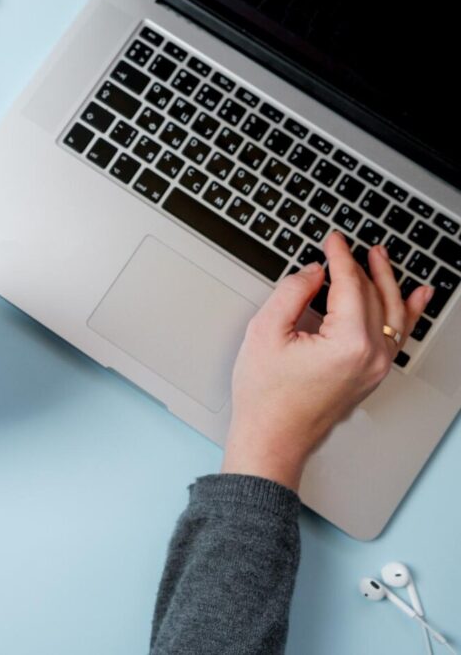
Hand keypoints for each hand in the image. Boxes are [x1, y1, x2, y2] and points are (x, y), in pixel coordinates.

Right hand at [222, 232, 433, 489]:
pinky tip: (414, 299)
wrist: (272, 438)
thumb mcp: (265, 333)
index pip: (351, 285)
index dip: (340, 257)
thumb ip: (291, 293)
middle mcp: (371, 355)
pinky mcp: (372, 376)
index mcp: (348, 343)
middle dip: (362, 266)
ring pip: (393, 313)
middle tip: (349, 246)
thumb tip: (313, 273)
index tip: (333, 240)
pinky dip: (407, 312)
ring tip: (381, 258)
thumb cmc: (265, 397)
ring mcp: (376, 368)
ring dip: (388, 282)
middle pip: (374, 296)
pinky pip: (398, 336)